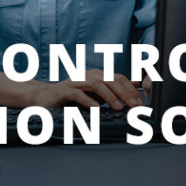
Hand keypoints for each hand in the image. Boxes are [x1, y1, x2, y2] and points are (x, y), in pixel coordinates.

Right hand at [25, 70, 143, 110]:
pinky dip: (89, 101)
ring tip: (119, 108)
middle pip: (109, 79)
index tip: (140, 102)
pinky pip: (78, 95)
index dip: (130, 88)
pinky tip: (97, 110)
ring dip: (109, 96)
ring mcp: (75, 82)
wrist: (45, 98)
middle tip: (135, 106)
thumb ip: (114, 89)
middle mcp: (87, 75)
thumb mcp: (95, 93)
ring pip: (96, 85)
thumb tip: (136, 84)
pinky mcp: (64, 91)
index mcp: (96, 74)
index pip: (117, 77)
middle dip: (124, 93)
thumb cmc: (72, 97)